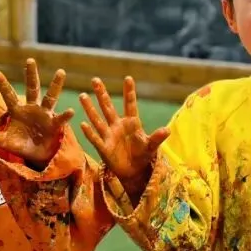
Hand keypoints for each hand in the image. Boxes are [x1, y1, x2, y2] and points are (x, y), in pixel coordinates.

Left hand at [0, 58, 75, 167]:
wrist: (37, 155)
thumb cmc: (21, 145)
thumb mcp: (5, 141)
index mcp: (18, 110)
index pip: (9, 94)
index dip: (3, 83)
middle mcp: (32, 108)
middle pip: (32, 88)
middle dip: (31, 75)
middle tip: (30, 60)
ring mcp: (44, 114)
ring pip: (50, 97)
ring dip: (55, 85)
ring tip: (60, 72)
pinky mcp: (54, 124)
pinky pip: (60, 118)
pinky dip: (65, 115)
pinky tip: (71, 111)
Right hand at [79, 76, 168, 202]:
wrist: (134, 172)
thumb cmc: (143, 155)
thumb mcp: (151, 146)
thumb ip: (157, 138)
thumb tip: (167, 130)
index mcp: (131, 123)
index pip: (130, 104)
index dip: (129, 92)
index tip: (128, 78)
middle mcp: (117, 126)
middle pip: (108, 107)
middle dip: (102, 94)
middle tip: (95, 80)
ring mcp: (109, 136)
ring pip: (98, 119)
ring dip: (90, 108)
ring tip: (83, 95)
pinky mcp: (104, 148)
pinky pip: (95, 139)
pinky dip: (89, 132)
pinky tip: (83, 124)